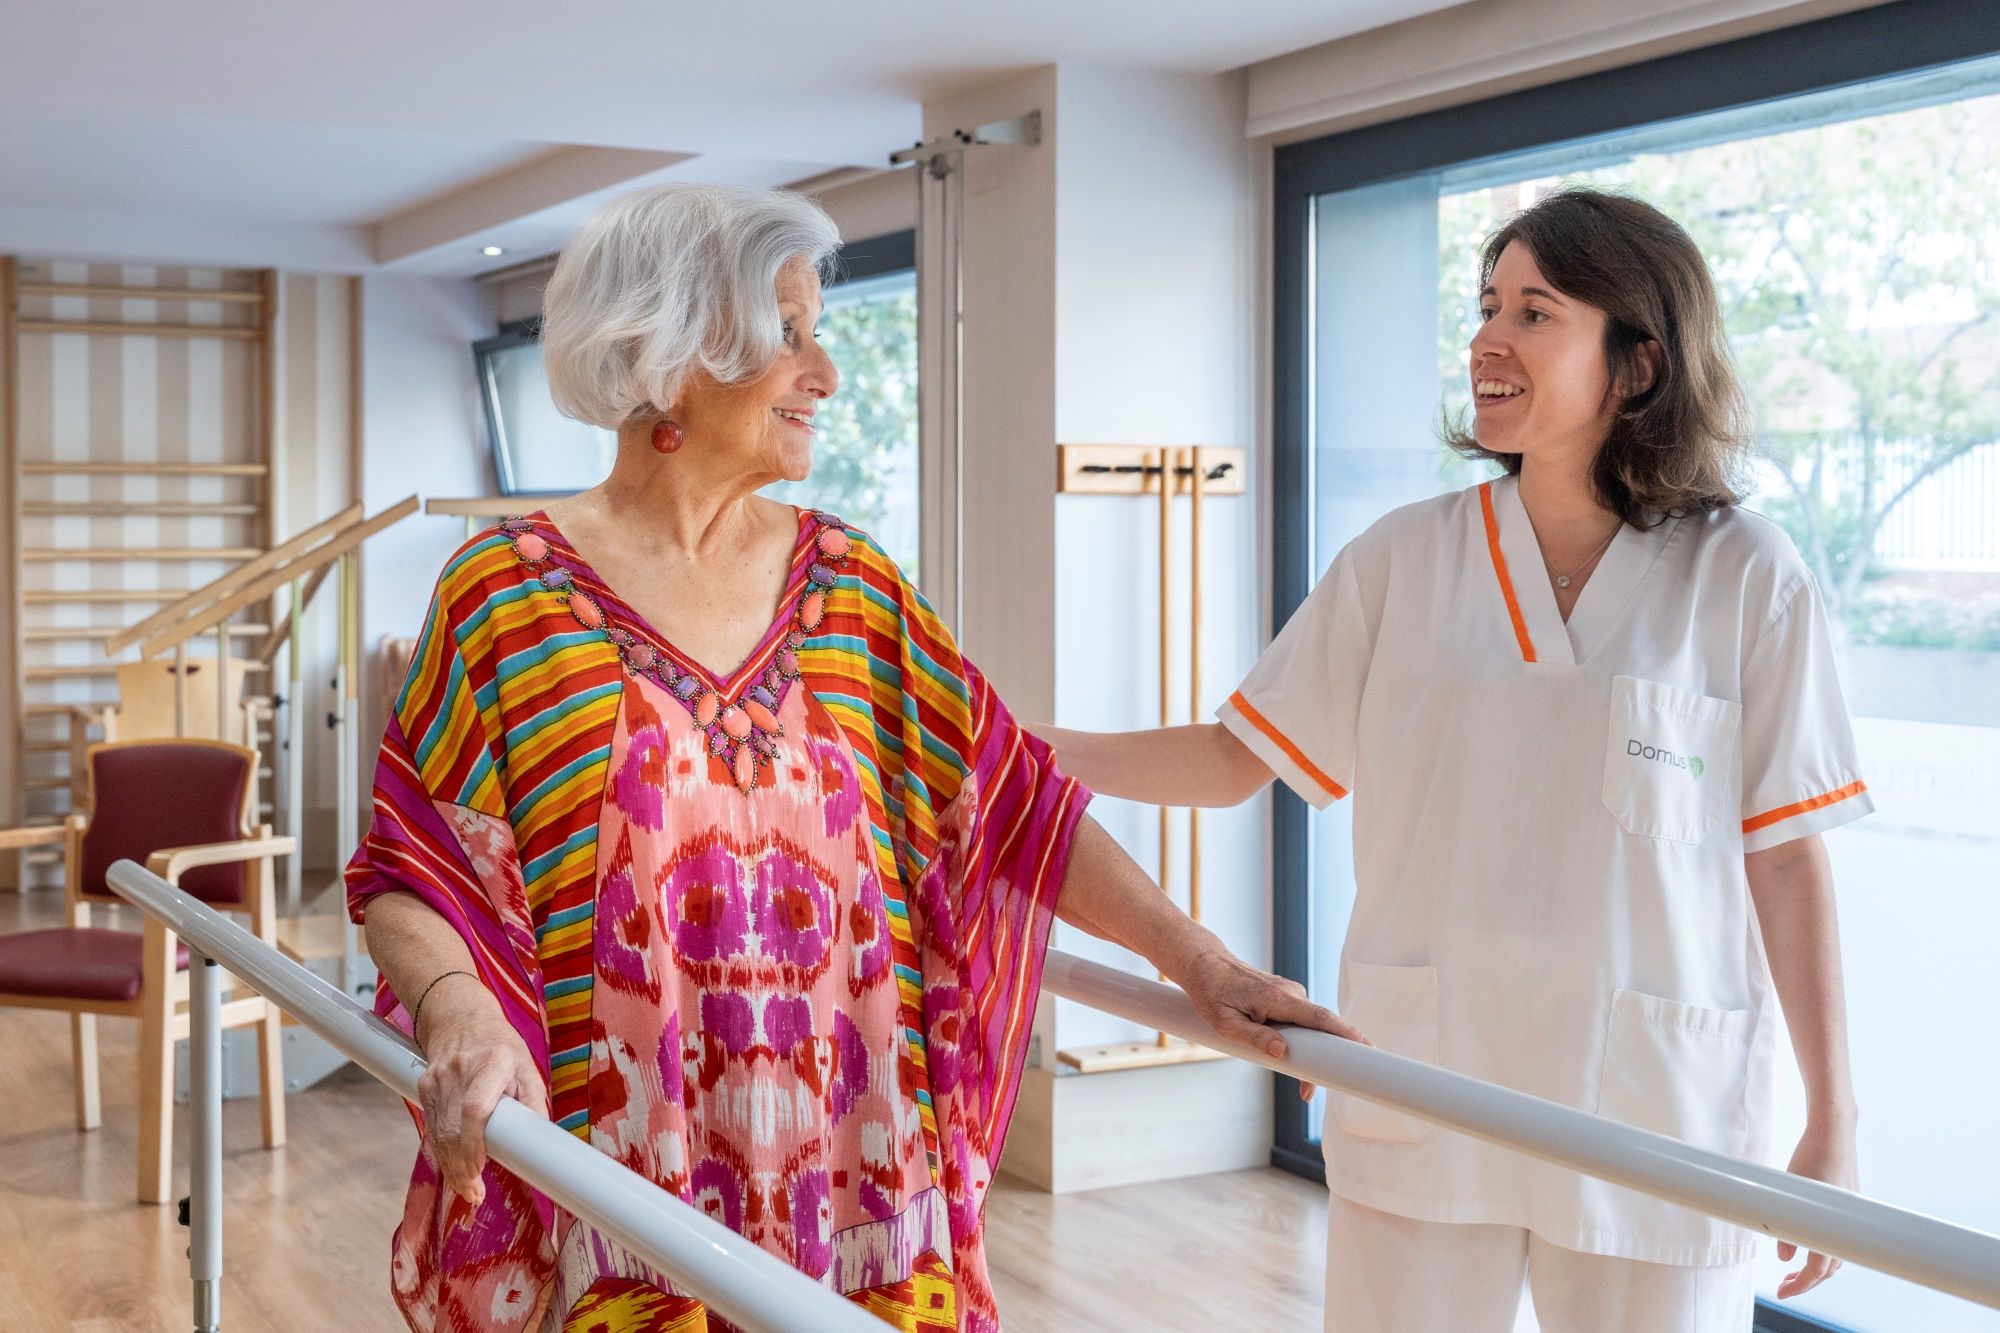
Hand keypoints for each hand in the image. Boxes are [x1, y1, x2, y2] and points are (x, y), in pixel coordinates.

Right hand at [414, 975, 547, 1205]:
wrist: (459, 1016)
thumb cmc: (500, 1045)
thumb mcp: (526, 1064)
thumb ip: (533, 1100)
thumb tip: (539, 1139)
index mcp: (493, 1062)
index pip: (476, 1108)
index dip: (474, 1143)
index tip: (480, 1169)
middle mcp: (460, 1070)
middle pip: (453, 1127)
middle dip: (462, 1166)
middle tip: (475, 1194)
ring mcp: (437, 1077)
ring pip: (438, 1131)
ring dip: (450, 1166)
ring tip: (466, 1189)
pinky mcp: (424, 1085)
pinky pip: (431, 1126)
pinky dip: (441, 1150)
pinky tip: (452, 1169)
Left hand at [1176, 947, 1369, 1098]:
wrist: (1205, 964)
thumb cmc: (1211, 992)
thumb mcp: (1225, 1022)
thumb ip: (1255, 1038)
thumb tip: (1283, 1052)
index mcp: (1278, 998)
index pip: (1321, 1018)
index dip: (1346, 1034)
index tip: (1367, 1049)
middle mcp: (1291, 993)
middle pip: (1321, 1029)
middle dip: (1327, 1058)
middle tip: (1312, 1091)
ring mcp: (1290, 994)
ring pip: (1311, 1028)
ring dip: (1312, 1053)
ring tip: (1303, 1085)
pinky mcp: (1286, 998)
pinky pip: (1303, 1022)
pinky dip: (1303, 1041)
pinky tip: (1292, 1060)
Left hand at [1776, 1117, 1858, 1299]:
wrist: (1833, 1131)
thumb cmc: (1811, 1155)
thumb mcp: (1790, 1189)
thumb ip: (1787, 1224)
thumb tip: (1783, 1256)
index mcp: (1832, 1224)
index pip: (1818, 1269)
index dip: (1800, 1285)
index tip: (1782, 1292)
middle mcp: (1847, 1225)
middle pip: (1830, 1269)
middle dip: (1806, 1281)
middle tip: (1783, 1286)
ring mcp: (1850, 1218)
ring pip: (1836, 1256)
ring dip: (1815, 1267)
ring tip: (1791, 1271)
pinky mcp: (1849, 1209)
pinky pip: (1839, 1240)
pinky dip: (1824, 1250)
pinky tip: (1808, 1247)